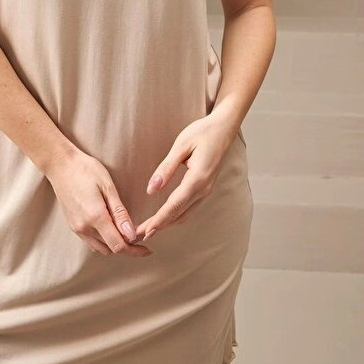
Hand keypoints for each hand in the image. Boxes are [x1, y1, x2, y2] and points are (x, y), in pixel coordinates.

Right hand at [45, 148, 151, 257]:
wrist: (60, 164)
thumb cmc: (86, 170)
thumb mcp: (107, 187)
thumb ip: (119, 213)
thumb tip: (132, 235)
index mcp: (95, 217)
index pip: (118, 245)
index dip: (134, 250)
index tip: (147, 249)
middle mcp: (84, 227)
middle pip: (111, 249)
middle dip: (127, 246)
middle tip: (140, 235)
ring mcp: (76, 228)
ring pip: (100, 248)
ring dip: (114, 244)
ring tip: (126, 232)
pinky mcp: (72, 225)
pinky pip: (91, 242)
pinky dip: (103, 241)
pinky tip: (110, 229)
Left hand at [135, 115, 236, 241]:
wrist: (224, 128)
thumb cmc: (202, 132)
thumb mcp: (181, 145)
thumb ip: (166, 168)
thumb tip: (151, 190)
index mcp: (197, 179)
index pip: (174, 206)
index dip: (158, 220)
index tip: (144, 231)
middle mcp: (204, 189)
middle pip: (179, 214)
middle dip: (159, 226)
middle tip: (138, 235)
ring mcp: (207, 190)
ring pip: (185, 214)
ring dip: (167, 223)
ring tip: (149, 230)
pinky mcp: (206, 187)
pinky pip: (190, 208)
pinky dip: (176, 216)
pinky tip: (166, 218)